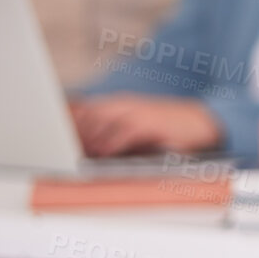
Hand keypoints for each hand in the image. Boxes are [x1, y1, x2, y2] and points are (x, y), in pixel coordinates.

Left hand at [71, 95, 223, 157]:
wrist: (201, 122)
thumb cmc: (167, 129)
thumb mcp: (138, 126)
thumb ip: (113, 132)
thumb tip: (87, 146)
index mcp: (119, 104)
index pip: (85, 109)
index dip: (69, 123)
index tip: (57, 138)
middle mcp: (125, 105)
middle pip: (89, 113)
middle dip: (75, 132)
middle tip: (63, 149)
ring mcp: (138, 112)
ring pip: (102, 120)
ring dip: (88, 137)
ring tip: (77, 153)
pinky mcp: (150, 124)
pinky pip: (124, 132)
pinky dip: (110, 143)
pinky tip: (102, 153)